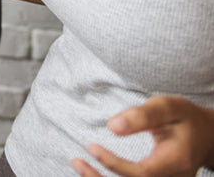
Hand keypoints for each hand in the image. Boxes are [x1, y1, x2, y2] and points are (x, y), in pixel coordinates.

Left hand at [72, 96, 213, 176]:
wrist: (206, 136)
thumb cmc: (184, 118)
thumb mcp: (168, 107)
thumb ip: (142, 115)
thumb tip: (112, 127)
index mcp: (176, 162)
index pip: (142, 173)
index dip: (114, 164)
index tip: (91, 147)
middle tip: (76, 161)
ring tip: (79, 166)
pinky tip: (93, 171)